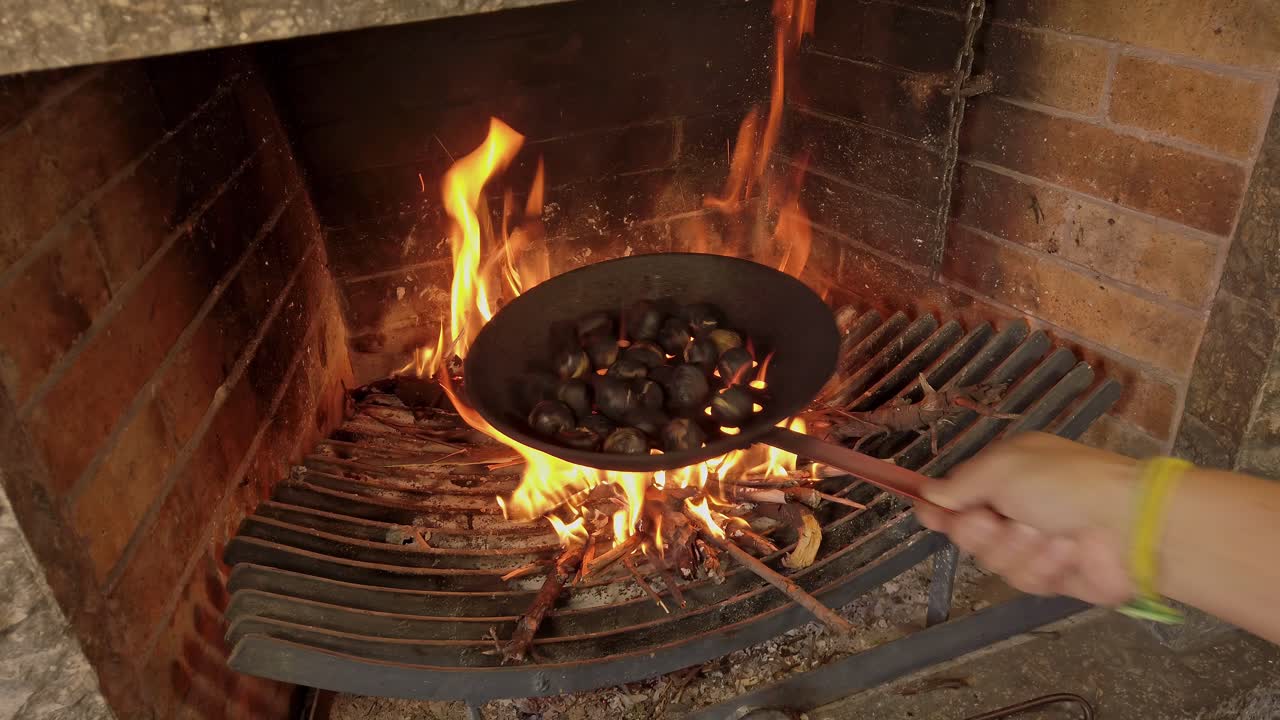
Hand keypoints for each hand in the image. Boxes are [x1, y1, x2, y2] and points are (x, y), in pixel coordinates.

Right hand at [915, 432, 1136, 605]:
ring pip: (994, 561)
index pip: (957, 495)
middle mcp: (1014, 508)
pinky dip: (1044, 566)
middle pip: (968, 534)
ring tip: (1048, 537)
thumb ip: (960, 484)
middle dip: (980, 533)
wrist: (1130, 524)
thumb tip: (929, 494)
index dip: (940, 509)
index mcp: (1004, 475)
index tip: (928, 516)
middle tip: (999, 524)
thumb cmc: (1064, 484)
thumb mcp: (1003, 469)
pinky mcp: (1052, 575)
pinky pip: (1025, 580)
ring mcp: (1033, 544)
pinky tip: (1066, 553)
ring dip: (1019, 550)